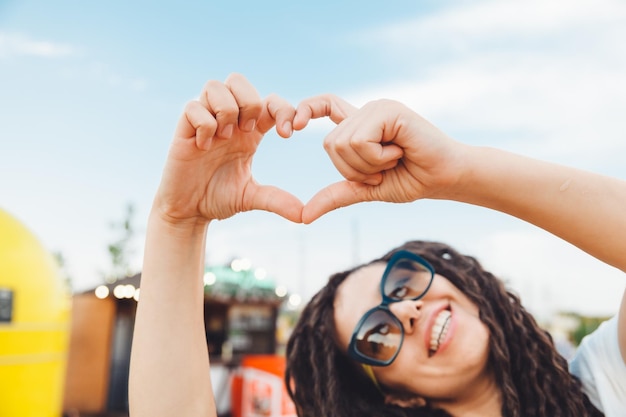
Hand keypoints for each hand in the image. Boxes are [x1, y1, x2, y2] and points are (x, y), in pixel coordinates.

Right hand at [154, 73, 302, 224]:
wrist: (188, 211)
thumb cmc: (218, 198)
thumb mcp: (251, 197)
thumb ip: (277, 200)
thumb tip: (304, 215)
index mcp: (249, 131)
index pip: (268, 101)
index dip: (283, 109)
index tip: (288, 134)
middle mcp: (227, 121)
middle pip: (238, 80)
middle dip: (250, 102)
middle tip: (249, 131)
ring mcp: (204, 122)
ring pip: (215, 86)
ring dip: (225, 110)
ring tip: (225, 137)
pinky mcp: (183, 130)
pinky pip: (193, 107)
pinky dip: (204, 124)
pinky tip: (203, 146)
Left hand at [296, 96, 464, 222]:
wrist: (445, 179)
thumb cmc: (412, 180)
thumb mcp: (365, 189)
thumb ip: (336, 195)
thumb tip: (304, 216)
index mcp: (359, 126)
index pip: (323, 105)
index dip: (304, 110)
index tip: (291, 129)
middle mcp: (365, 112)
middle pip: (329, 144)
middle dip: (354, 169)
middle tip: (384, 168)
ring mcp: (377, 108)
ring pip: (342, 143)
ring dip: (368, 165)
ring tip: (394, 159)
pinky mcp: (388, 110)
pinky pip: (360, 140)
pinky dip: (377, 158)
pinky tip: (400, 152)